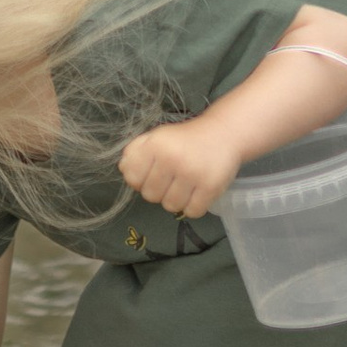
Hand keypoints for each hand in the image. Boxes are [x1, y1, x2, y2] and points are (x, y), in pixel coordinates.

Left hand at [116, 113, 240, 219]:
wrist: (223, 133)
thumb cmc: (185, 138)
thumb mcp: (157, 137)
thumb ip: (136, 152)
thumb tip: (124, 171)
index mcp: (155, 145)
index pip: (132, 178)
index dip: (140, 180)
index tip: (151, 175)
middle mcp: (171, 159)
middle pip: (150, 196)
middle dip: (158, 191)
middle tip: (171, 180)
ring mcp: (192, 174)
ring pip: (170, 206)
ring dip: (176, 200)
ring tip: (184, 186)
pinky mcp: (211, 187)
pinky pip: (192, 212)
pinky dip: (193, 207)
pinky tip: (196, 193)